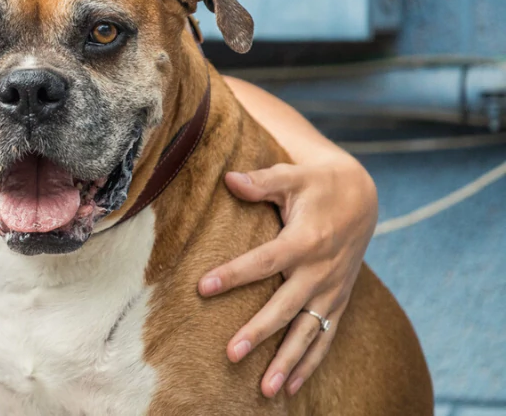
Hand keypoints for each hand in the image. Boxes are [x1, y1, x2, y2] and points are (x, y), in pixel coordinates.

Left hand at [196, 156, 376, 397]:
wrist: (362, 197)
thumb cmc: (317, 185)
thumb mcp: (292, 175)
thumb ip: (261, 181)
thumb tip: (229, 178)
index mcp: (305, 240)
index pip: (264, 261)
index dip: (233, 274)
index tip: (202, 287)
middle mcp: (320, 271)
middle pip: (286, 307)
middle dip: (259, 332)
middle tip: (231, 353)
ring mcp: (331, 290)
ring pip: (309, 332)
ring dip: (288, 362)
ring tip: (266, 388)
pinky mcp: (338, 300)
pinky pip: (326, 337)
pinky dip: (311, 363)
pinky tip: (292, 388)